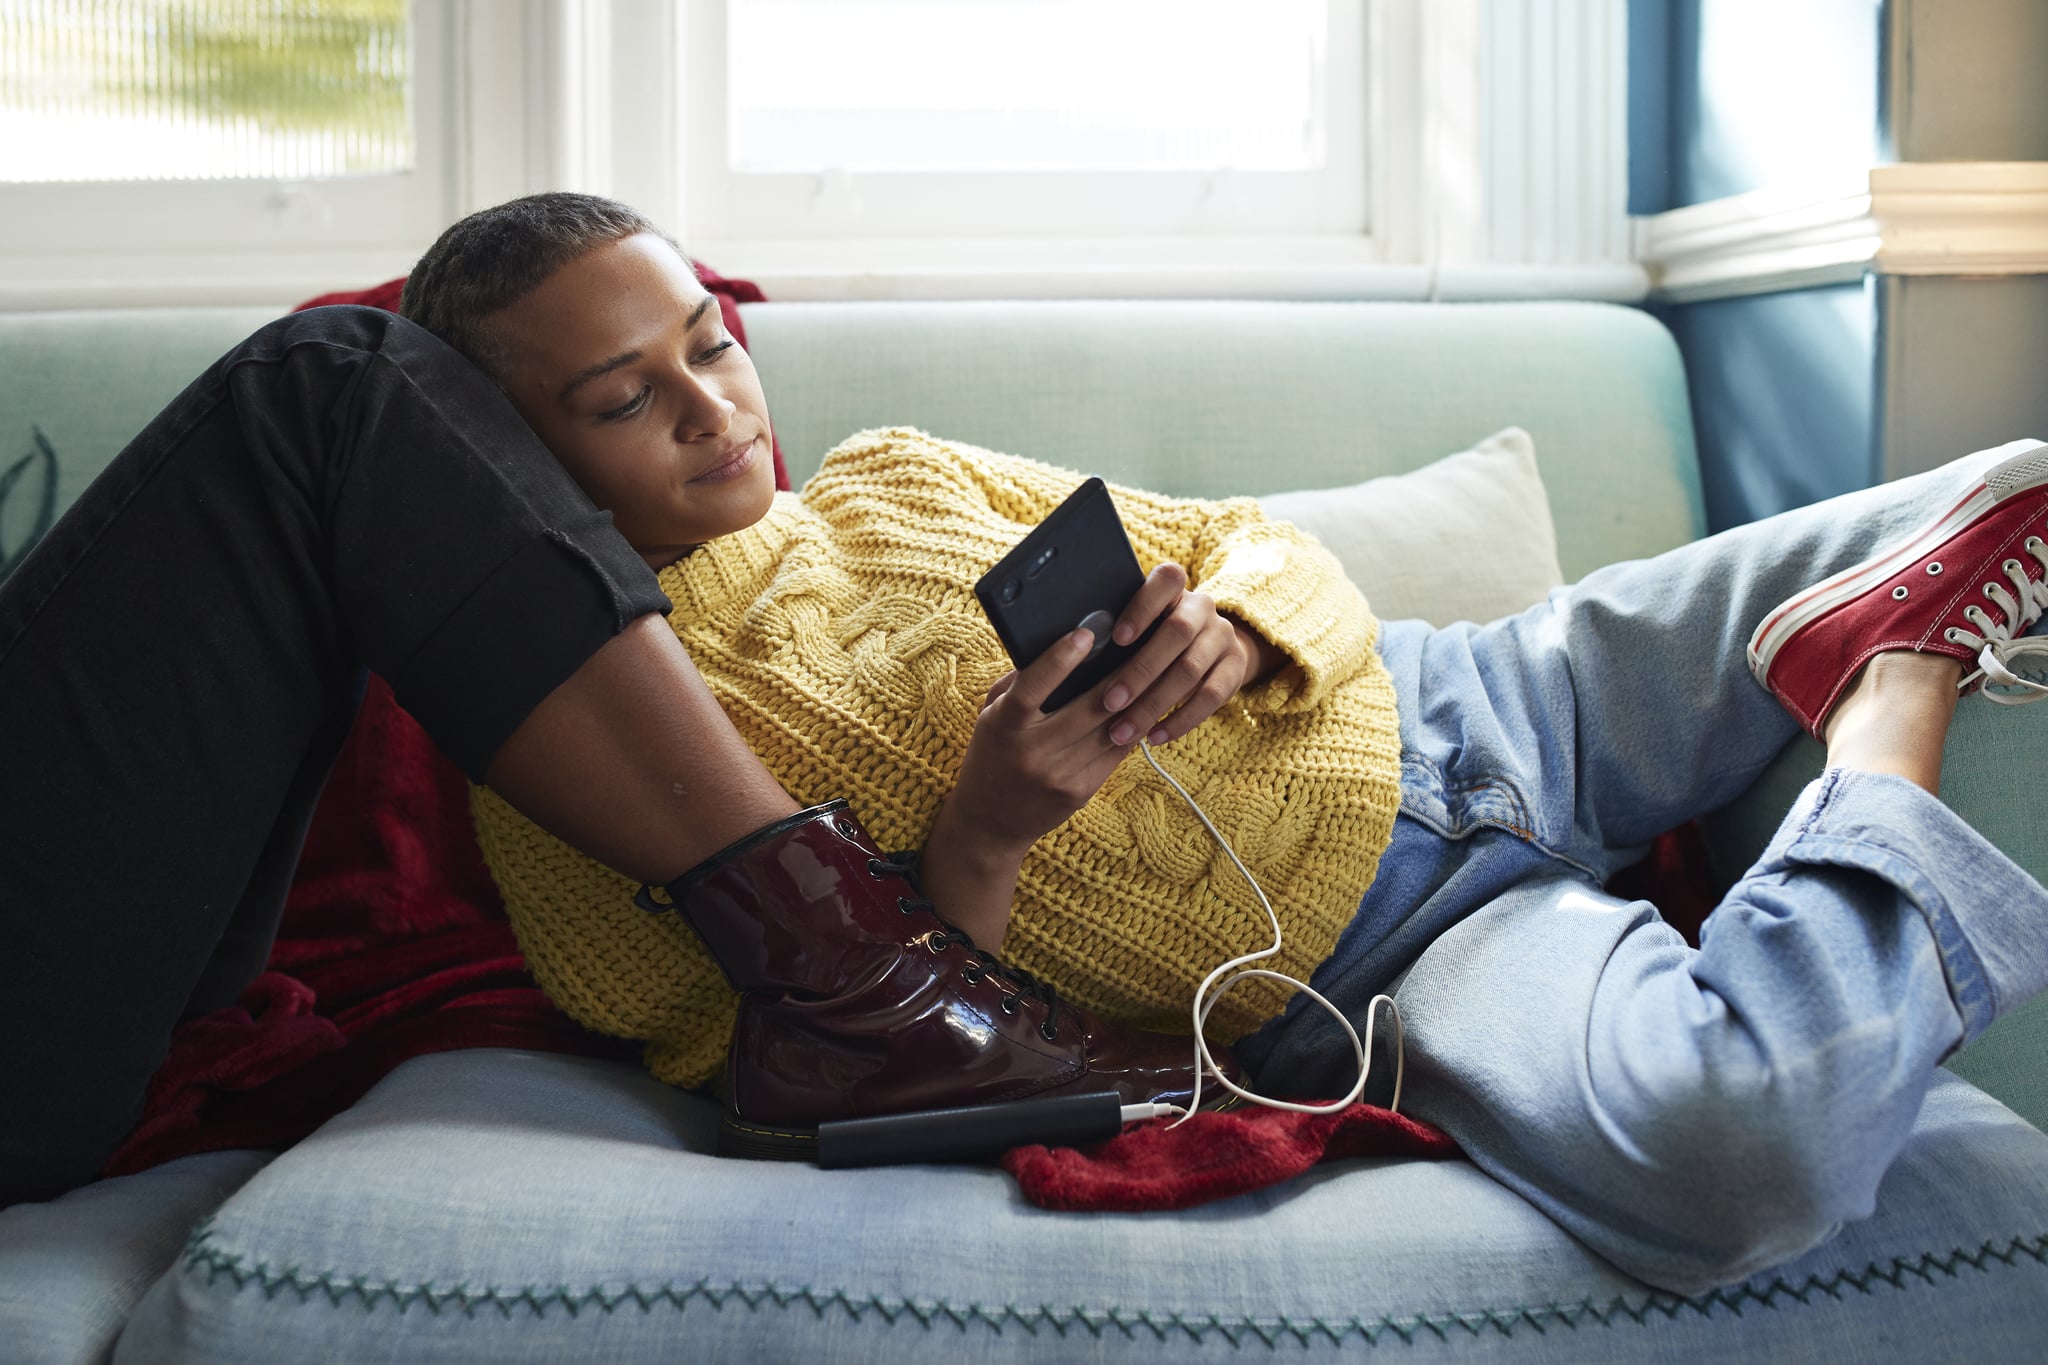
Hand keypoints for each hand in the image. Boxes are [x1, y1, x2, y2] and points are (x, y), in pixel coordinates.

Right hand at [947, 624, 1137, 856]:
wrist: (989, 823)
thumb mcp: (991, 716)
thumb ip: (1018, 684)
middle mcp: (1033, 751)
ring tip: (1156, 670)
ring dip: (1137, 699)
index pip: (1033, 686)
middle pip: (1089, 707)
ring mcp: (1060, 774)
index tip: (1086, 634)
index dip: (1060, 659)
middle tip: (1143, 643)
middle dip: (1121, 674)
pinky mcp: (1081, 791)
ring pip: (1111, 729)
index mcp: (1004, 726)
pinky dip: (1133, 726)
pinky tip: (1146, 706)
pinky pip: (1116, 752)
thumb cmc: (991, 756)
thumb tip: (1059, 647)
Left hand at [1095, 562, 1277, 746]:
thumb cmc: (1154, 636)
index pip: (1167, 581)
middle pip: (1177, 633)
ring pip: (1191, 671)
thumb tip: (1075, 652)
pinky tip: (1154, 737)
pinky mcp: (1235, 669)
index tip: (1117, 637)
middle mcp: (1203, 608)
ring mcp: (1223, 637)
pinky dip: (1180, 721)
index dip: (1143, 607)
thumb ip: (1118, 632)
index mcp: (1174, 588)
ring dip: (1153, 704)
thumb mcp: (1141, 625)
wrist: (1211, 647)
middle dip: (1140, 671)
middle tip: (1109, 702)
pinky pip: (1211, 698)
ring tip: (1122, 731)